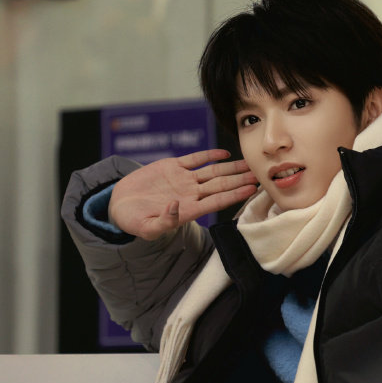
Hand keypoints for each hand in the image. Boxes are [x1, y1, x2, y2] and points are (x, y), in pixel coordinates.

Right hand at [108, 149, 257, 239]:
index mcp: (187, 210)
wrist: (119, 204)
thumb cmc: (132, 221)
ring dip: (231, 168)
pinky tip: (224, 154)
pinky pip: (195, 159)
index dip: (234, 195)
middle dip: (240, 180)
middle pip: (221, 185)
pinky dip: (209, 155)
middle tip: (261, 175)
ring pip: (212, 172)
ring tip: (249, 164)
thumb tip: (177, 208)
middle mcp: (190, 194)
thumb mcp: (145, 227)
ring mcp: (183, 180)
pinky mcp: (173, 167)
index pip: (216, 201)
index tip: (250, 190)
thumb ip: (163, 221)